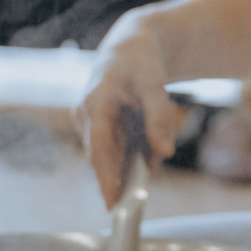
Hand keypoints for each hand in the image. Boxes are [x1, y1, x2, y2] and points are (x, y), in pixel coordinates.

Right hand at [76, 23, 186, 204]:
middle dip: (123, 175)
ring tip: (156, 130)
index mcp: (95, 102)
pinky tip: (150, 137)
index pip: (99, 149)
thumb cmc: (141, 61)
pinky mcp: (96, 127)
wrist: (130, 46)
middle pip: (103, 157)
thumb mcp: (155, 85)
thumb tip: (165, 153)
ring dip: (134, 156)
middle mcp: (84, 114)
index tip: (113, 204)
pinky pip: (116, 148)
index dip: (106, 178)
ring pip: (112, 154)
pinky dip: (135, 150)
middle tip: (143, 191)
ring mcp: (88, 121)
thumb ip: (159, 119)